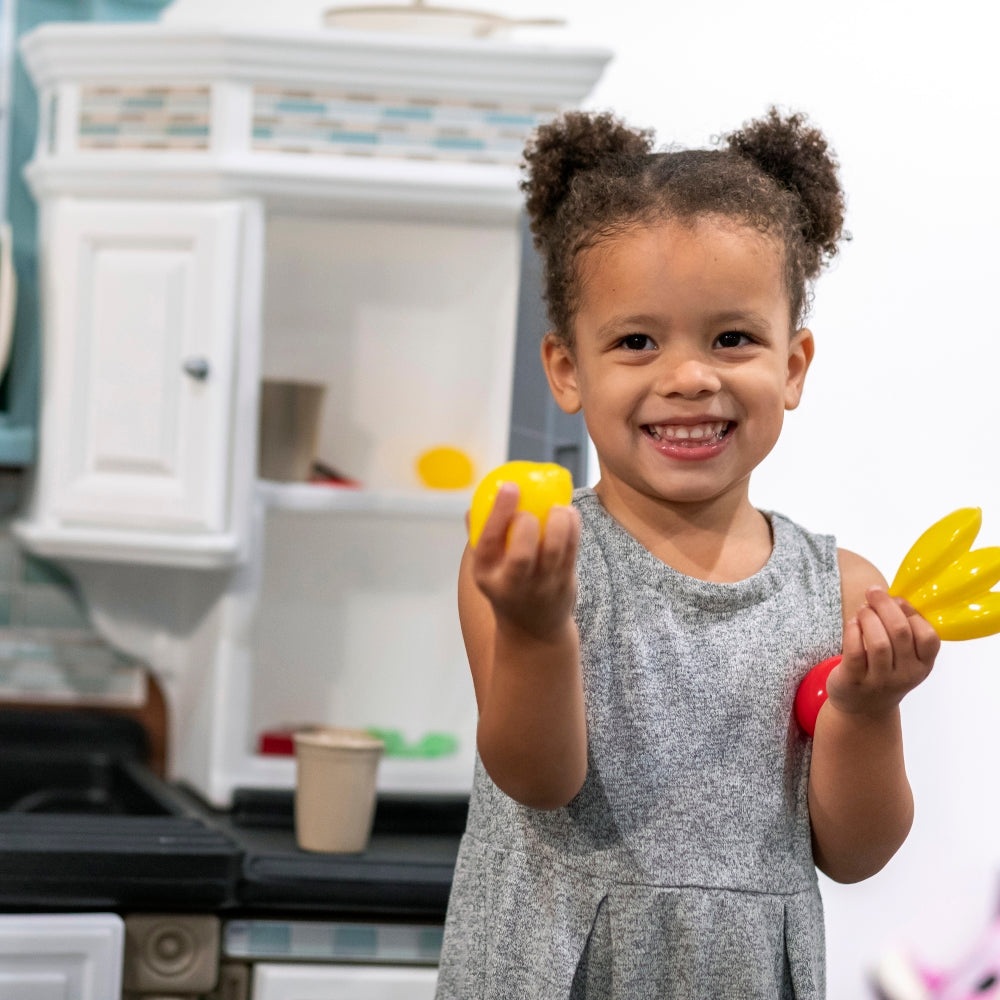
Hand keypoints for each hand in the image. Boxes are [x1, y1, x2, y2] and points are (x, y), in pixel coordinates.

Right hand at [468, 482, 579, 640]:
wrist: (532, 629)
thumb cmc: (506, 586)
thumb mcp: (487, 569)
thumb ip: (481, 537)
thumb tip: (475, 503)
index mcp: (486, 574)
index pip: (488, 541)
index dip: (499, 512)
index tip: (509, 486)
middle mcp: (513, 584)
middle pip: (521, 555)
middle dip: (527, 524)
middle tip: (532, 508)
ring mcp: (542, 586)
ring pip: (554, 551)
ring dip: (559, 522)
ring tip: (558, 507)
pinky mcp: (565, 584)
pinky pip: (572, 551)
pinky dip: (573, 527)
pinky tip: (569, 513)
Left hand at [826, 587, 939, 721]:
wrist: (863, 708)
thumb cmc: (885, 671)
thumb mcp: (905, 656)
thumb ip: (904, 629)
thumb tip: (892, 597)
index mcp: (923, 665)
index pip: (929, 636)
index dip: (912, 612)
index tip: (897, 599)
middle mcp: (905, 675)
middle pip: (900, 632)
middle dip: (885, 606)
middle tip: (873, 593)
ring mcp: (880, 680)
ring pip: (878, 642)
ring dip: (869, 618)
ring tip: (863, 610)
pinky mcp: (854, 680)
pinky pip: (854, 651)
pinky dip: (853, 631)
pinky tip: (853, 623)